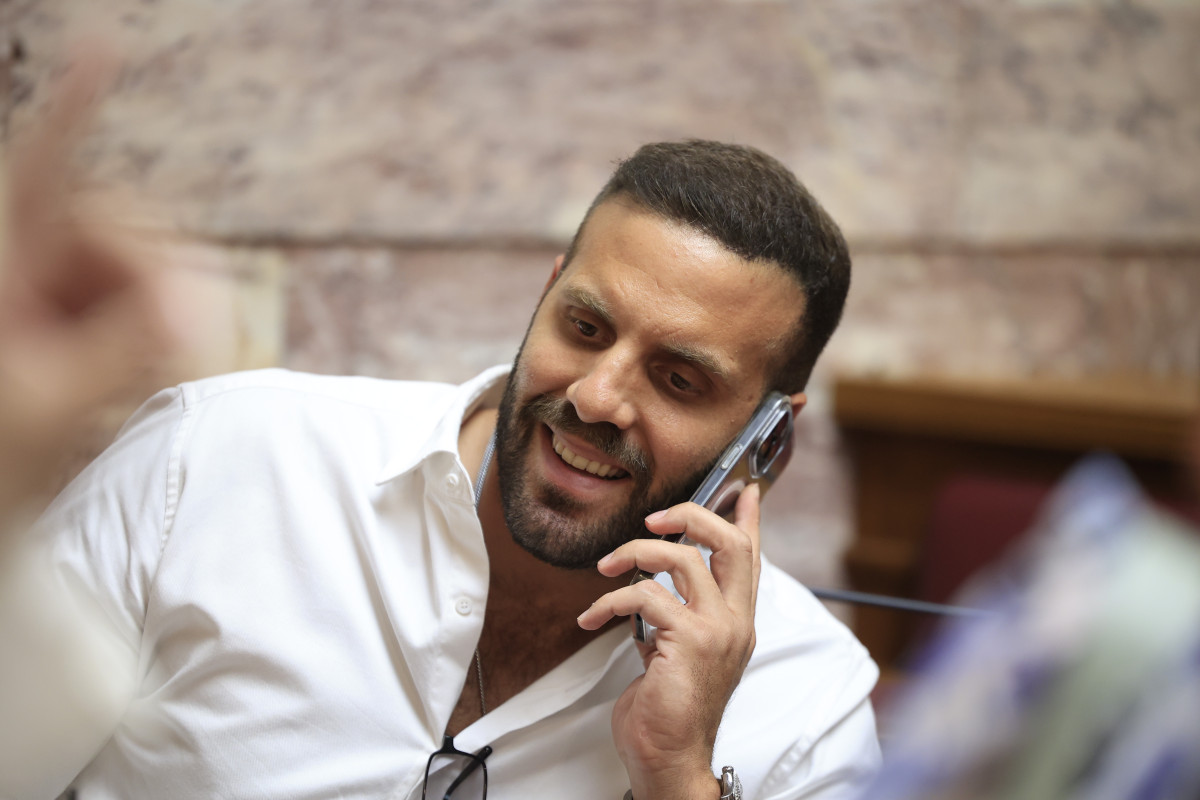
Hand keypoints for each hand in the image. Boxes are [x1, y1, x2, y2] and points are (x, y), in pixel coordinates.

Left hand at [0, 46, 186, 521]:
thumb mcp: (50, 405)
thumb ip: (125, 353)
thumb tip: (199, 315)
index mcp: (4, 268)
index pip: (42, 175)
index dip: (73, 110)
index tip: (103, 44)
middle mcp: (43, 262)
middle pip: (126, 222)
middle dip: (158, 275)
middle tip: (173, 349)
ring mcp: (80, 288)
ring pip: (162, 262)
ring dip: (174, 312)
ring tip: (152, 375)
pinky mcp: (113, 314)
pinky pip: (175, 298)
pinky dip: (180, 331)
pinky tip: (160, 370)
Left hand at [577, 484, 762, 799]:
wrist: (669, 758)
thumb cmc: (670, 710)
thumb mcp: (678, 653)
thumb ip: (677, 618)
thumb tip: (654, 591)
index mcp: (737, 622)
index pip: (751, 560)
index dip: (749, 520)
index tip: (747, 490)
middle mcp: (736, 623)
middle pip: (729, 543)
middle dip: (692, 515)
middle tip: (656, 518)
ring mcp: (717, 631)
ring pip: (681, 558)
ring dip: (634, 553)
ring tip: (607, 567)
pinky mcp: (689, 641)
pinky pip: (644, 596)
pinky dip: (609, 601)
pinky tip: (592, 617)